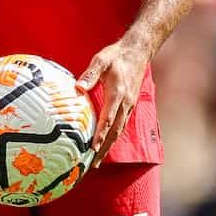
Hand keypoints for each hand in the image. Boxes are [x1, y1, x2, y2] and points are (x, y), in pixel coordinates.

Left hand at [76, 39, 149, 168]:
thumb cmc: (116, 55)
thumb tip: (77, 88)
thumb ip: (90, 74)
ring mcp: (129, 105)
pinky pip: (121, 124)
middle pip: (115, 131)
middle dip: (104, 149)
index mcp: (118, 93)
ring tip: (98, 160)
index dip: (101, 135)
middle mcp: (125, 103)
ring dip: (109, 146)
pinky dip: (114, 136)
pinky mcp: (129, 104)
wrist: (138, 51)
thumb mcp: (101, 60)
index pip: (108, 119)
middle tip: (93, 165)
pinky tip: (107, 143)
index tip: (93, 149)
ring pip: (119, 130)